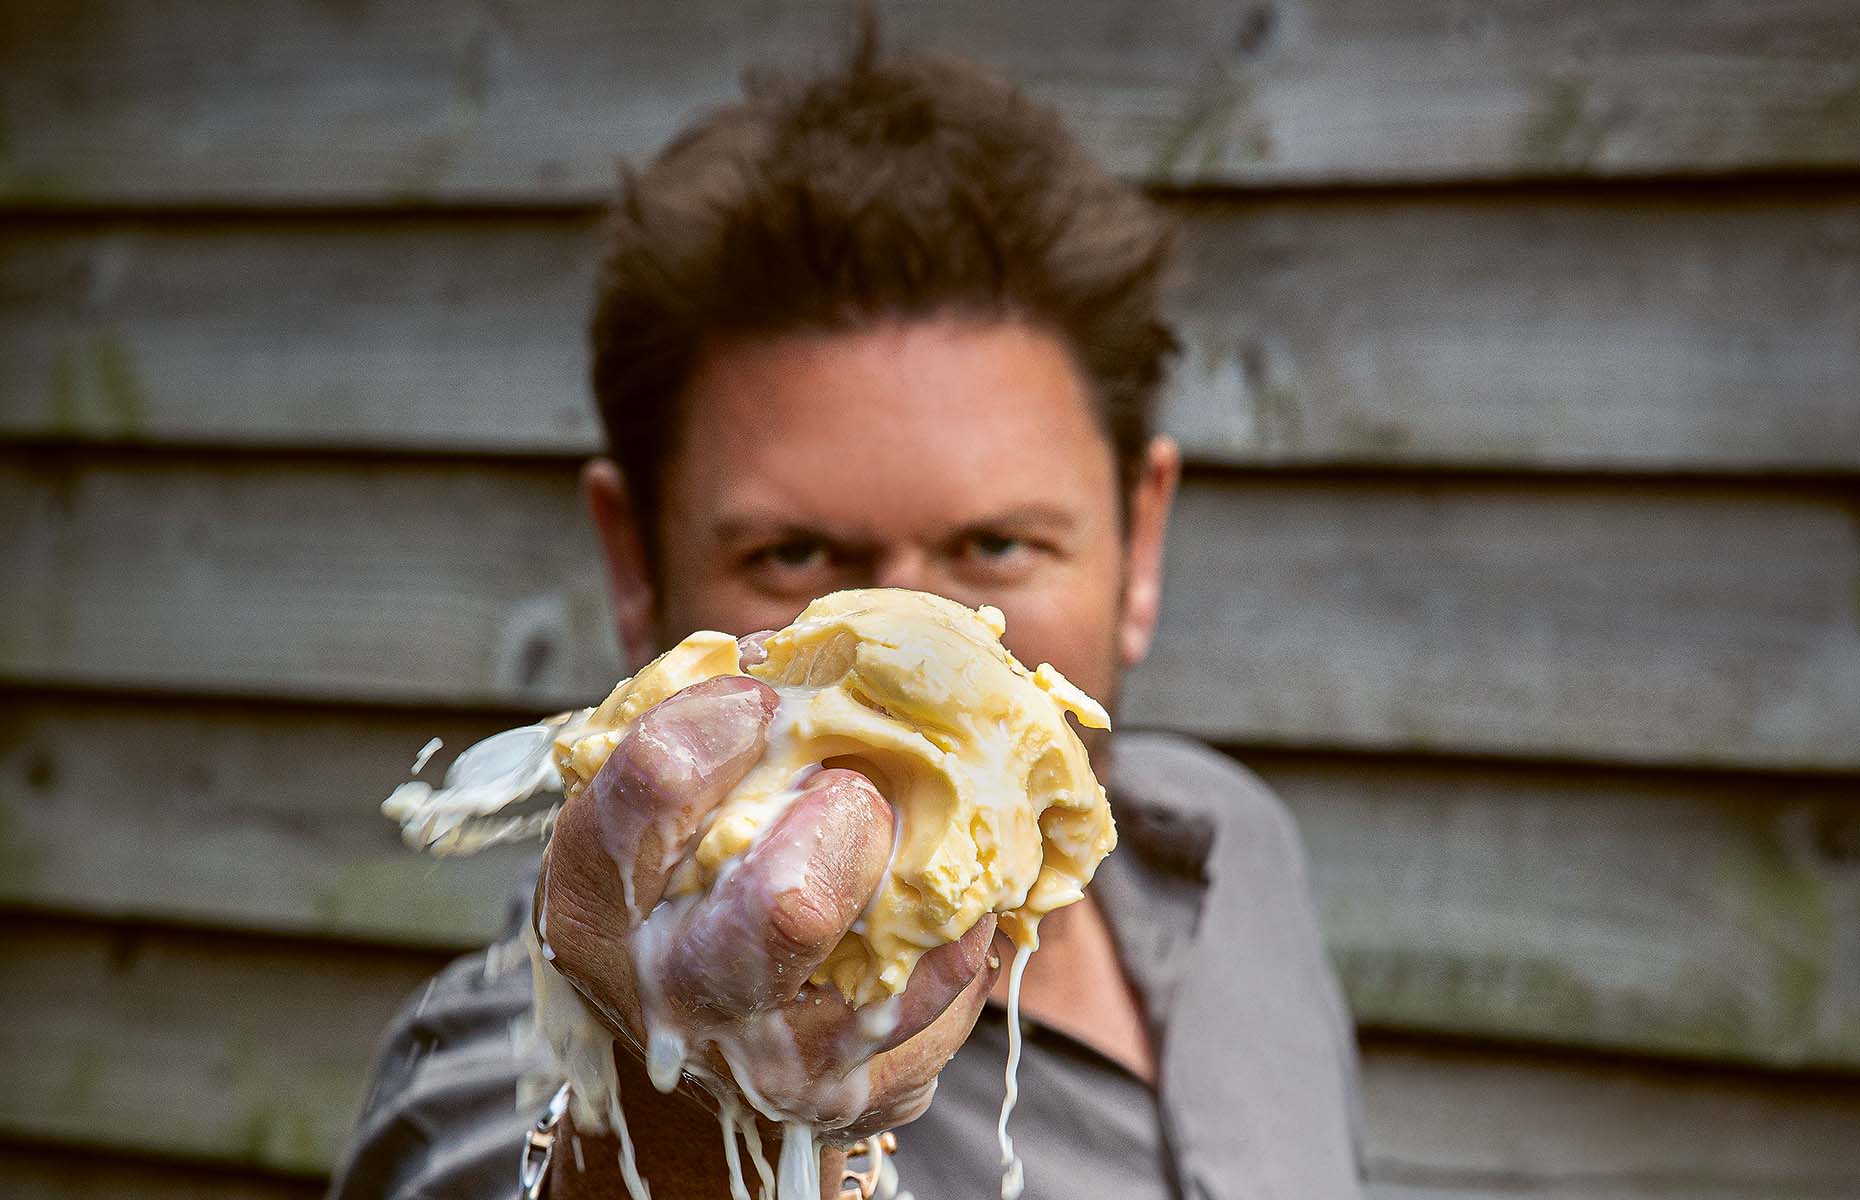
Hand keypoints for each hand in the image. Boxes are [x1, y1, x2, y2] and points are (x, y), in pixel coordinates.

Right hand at [537, 638, 999, 1141]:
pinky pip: (945, 1004)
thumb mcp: (653, 804)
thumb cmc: (678, 880)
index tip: (759, 699)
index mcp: (600, 893)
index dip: (717, 727)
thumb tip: (799, 643)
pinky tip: (943, 903)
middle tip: (856, 794)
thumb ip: (700, 724)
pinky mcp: (853, 1096)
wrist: (692, 1046)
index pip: (645, 794)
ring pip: (886, 978)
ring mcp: (768, 1059)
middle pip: (781, 915)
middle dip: (848, 829)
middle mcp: (674, 989)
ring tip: (918, 842)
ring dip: (926, 891)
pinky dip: (963, 941)